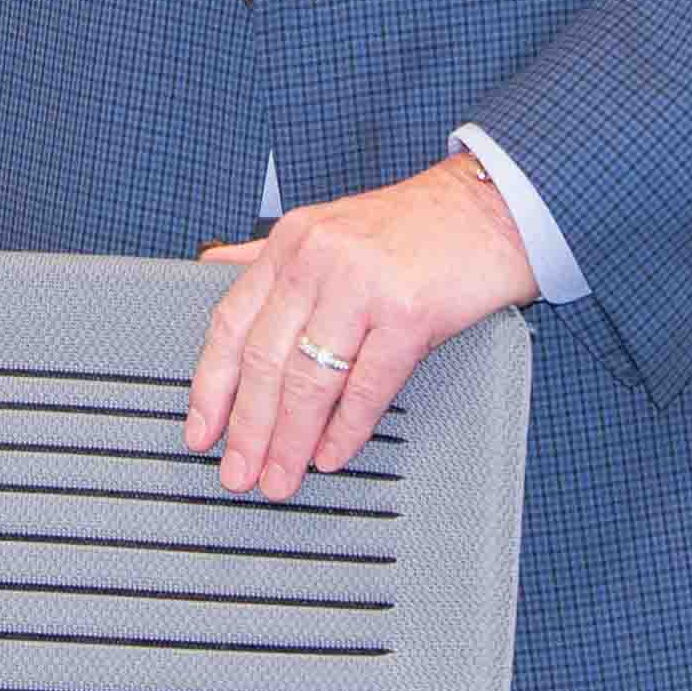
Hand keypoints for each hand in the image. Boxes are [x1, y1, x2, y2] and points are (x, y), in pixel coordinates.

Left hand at [185, 155, 537, 499]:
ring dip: (289, 441)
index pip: (230, 321)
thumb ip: (272, 255)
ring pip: (309, 379)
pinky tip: (330, 455)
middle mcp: (319, 258)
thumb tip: (215, 267)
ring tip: (281, 478)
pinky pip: (366, 386)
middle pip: (264, 359)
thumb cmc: (415, 227)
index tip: (200, 430)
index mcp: (292, 241)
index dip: (210, 386)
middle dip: (247, 428)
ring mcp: (364, 284)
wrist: (491, 212)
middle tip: (238, 472)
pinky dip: (345, 430)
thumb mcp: (329, 226)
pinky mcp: (410, 312)